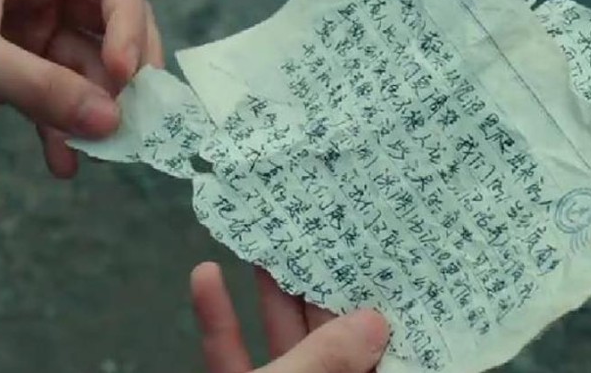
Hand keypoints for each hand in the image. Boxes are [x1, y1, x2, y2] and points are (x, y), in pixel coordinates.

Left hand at [0, 0, 161, 176]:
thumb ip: (39, 87)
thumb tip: (111, 121)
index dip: (130, 23)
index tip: (126, 75)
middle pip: (116, 26)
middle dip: (124, 74)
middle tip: (130, 115)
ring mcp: (35, 33)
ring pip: (92, 71)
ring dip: (96, 111)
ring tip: (96, 148)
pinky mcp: (21, 72)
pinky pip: (61, 100)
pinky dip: (65, 131)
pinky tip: (64, 162)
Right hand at [190, 262, 389, 372]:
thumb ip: (327, 359)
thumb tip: (374, 322)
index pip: (383, 351)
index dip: (380, 306)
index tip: (377, 257)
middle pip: (331, 337)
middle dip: (319, 285)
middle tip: (319, 232)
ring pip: (284, 342)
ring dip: (270, 292)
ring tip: (266, 242)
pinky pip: (235, 358)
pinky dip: (220, 322)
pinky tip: (207, 274)